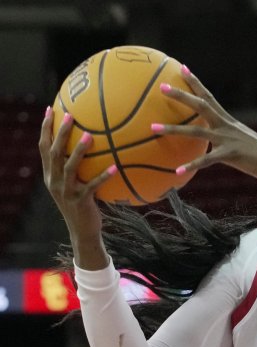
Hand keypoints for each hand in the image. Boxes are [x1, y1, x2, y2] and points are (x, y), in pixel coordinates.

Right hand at [39, 107, 114, 268]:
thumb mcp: (73, 184)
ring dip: (79, 150)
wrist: (82, 230)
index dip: (45, 128)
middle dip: (60, 133)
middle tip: (69, 115)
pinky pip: (92, 185)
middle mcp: (54, 181)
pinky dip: (103, 176)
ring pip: (69, 166)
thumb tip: (91, 143)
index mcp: (50, 175)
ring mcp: (66, 191)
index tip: (50, 109)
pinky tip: (115, 167)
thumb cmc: (82, 203)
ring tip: (90, 135)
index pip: (43, 147)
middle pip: (53, 152)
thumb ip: (76, 166)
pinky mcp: (80, 201)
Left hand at [153, 66, 256, 189]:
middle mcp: (226, 126)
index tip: (182, 69)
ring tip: (153, 128)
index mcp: (227, 121)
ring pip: (196, 131)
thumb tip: (211, 143)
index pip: (209, 97)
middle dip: (181, 95)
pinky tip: (178, 171)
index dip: (195, 83)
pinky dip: (192, 164)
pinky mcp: (231, 155)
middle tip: (162, 87)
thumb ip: (224, 138)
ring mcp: (228, 139)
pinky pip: (207, 159)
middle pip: (200, 105)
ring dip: (173, 129)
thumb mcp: (239, 141)